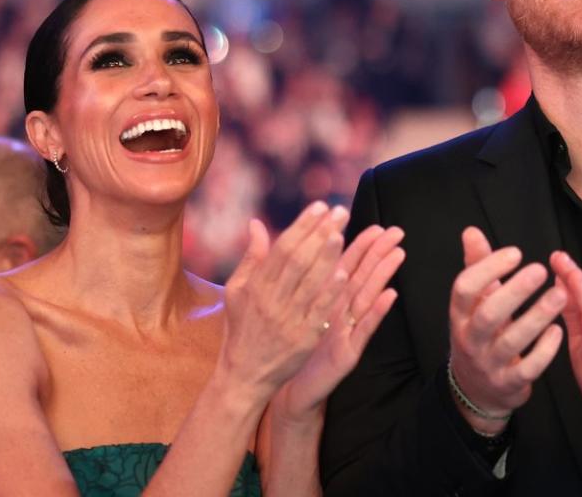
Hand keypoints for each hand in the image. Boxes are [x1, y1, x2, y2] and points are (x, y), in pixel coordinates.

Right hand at [217, 203, 351, 403]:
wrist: (244, 375)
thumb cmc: (242, 328)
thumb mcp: (237, 291)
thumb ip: (251, 257)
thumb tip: (256, 223)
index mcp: (256, 286)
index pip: (281, 248)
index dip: (302, 225)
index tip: (320, 206)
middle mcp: (270, 300)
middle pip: (298, 260)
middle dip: (319, 233)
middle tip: (339, 212)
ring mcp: (287, 320)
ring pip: (308, 283)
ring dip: (326, 257)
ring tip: (341, 233)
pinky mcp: (302, 340)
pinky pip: (318, 312)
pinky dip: (330, 293)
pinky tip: (343, 274)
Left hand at [272, 224, 404, 420]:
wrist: (285, 385)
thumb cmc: (290, 345)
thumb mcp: (293, 308)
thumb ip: (297, 278)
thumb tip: (298, 247)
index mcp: (326, 298)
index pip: (346, 266)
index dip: (360, 245)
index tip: (375, 225)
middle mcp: (340, 311)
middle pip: (362, 277)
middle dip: (379, 253)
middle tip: (396, 231)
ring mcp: (347, 331)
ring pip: (367, 297)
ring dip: (384, 276)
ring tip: (398, 254)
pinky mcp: (348, 352)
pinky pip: (364, 329)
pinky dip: (378, 312)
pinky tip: (390, 295)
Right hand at [448, 227, 566, 433]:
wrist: (477, 389)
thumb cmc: (479, 334)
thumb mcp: (473, 303)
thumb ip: (476, 266)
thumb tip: (471, 231)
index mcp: (459, 315)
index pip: (464, 288)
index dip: (487, 269)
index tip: (515, 252)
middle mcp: (470, 339)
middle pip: (488, 314)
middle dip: (515, 291)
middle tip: (540, 269)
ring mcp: (488, 364)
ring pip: (511, 341)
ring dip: (537, 317)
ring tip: (560, 295)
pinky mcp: (509, 383)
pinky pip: (528, 368)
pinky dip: (544, 350)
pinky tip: (559, 330)